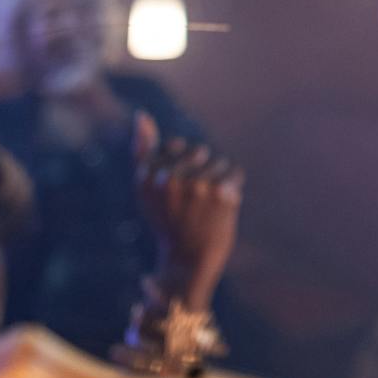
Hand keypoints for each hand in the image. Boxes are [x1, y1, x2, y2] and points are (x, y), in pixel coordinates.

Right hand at [134, 114, 243, 311]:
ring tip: (209, 206)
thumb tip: (142, 115)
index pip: (176, 147)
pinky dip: (233, 187)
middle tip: (194, 203)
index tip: (178, 194)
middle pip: (198, 152)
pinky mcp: (220, 193)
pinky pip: (234, 172)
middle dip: (201, 172)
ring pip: (218, 162)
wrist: (188, 262)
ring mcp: (195, 186)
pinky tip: (223, 205)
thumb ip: (143, 151)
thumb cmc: (168, 221)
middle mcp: (169, 179)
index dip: (182, 169)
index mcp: (147, 175)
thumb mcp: (146, 187)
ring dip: (219, 180)